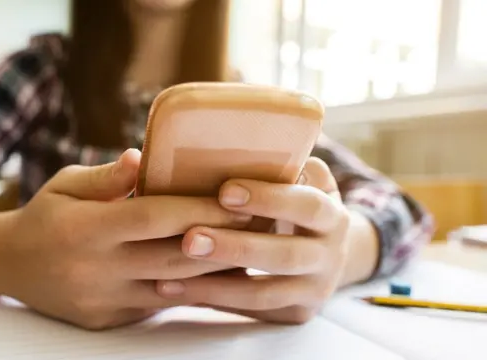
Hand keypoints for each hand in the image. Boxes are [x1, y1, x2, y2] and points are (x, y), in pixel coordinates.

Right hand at [0, 149, 251, 329]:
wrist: (9, 266)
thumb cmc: (45, 216)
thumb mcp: (65, 185)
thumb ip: (106, 177)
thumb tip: (142, 157)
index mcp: (84, 229)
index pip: (151, 217)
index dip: (196, 208)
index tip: (234, 197)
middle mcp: (95, 269)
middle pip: (172, 257)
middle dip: (221, 240)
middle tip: (260, 221)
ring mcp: (104, 300)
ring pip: (173, 288)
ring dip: (216, 270)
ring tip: (251, 249)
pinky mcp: (110, 319)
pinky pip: (159, 306)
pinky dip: (191, 289)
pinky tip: (218, 273)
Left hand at [155, 157, 351, 323]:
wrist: (329, 252)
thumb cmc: (298, 205)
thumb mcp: (302, 183)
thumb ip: (281, 166)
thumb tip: (232, 142)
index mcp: (331, 216)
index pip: (306, 206)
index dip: (268, 199)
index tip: (225, 191)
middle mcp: (328, 256)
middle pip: (284, 256)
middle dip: (235, 248)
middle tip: (190, 240)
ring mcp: (314, 290)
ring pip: (263, 294)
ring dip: (214, 286)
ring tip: (167, 276)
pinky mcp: (295, 314)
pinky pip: (251, 312)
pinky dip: (213, 301)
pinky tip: (176, 291)